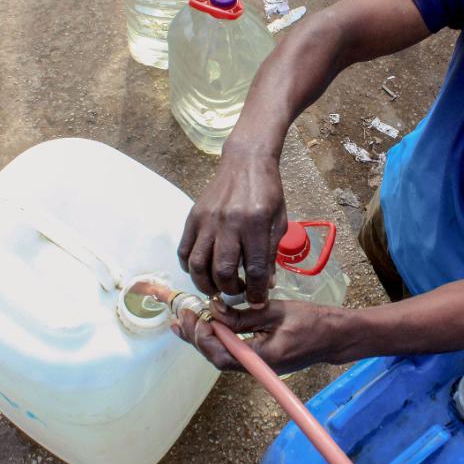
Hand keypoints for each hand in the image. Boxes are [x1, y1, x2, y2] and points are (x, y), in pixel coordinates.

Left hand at [170, 298, 340, 374]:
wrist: (336, 336)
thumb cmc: (312, 321)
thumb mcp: (277, 312)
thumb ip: (245, 314)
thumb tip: (216, 310)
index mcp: (263, 358)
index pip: (223, 355)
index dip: (204, 338)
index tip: (196, 316)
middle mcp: (258, 367)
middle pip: (218, 358)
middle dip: (196, 338)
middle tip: (182, 316)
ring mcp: (259, 365)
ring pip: (223, 355)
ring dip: (203, 338)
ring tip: (186, 320)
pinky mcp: (261, 359)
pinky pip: (233, 352)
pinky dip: (217, 338)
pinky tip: (209, 324)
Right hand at [178, 153, 286, 306]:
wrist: (246, 162)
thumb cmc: (268, 192)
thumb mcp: (279, 221)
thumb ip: (272, 253)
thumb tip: (267, 284)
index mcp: (256, 223)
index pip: (255, 268)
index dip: (257, 291)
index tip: (258, 301)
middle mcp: (229, 222)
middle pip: (222, 270)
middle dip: (230, 290)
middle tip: (236, 292)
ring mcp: (208, 220)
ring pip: (198, 264)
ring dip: (206, 284)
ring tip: (217, 288)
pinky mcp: (193, 217)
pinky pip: (184, 249)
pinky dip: (189, 267)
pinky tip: (200, 271)